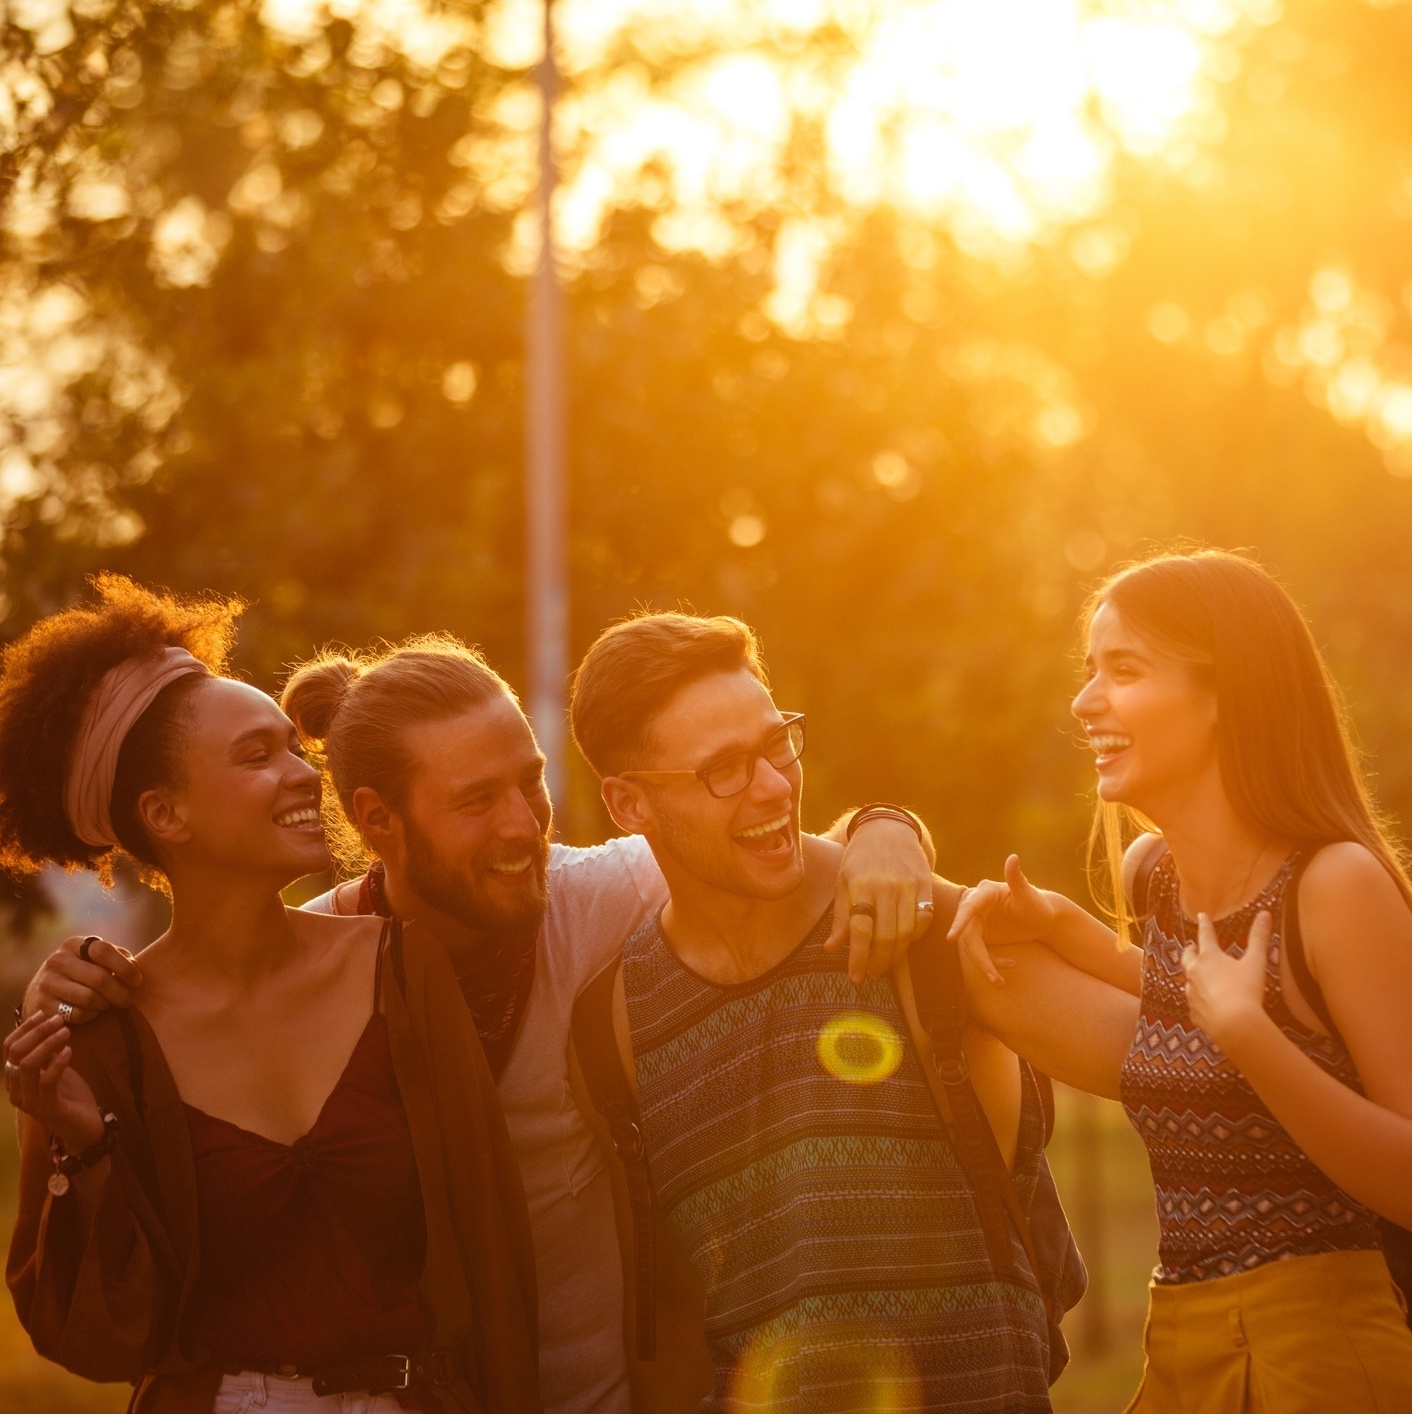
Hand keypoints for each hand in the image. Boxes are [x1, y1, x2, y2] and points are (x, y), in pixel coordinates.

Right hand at [3, 1013, 104, 1154]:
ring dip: (48, 1043)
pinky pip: (47, 1080)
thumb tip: (46, 1024)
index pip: (9, 1048)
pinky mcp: (48, 1108)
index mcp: (15, 1079)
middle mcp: (16, 1091)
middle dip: (37, 1032)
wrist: (85, 1126)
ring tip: (66, 1033)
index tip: (44, 1014)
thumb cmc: (70, 1096)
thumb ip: (47, 1053)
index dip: (25, 1028)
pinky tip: (70, 1051)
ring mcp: (30, 1101)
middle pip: (16, 1053)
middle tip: (59, 1021)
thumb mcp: (56, 1069)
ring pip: (28, 1065)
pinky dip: (58, 1062)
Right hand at [24, 934, 141, 1024]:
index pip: (103, 951)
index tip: (137, 981)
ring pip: (90, 998)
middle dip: (120, 993)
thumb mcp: (95, 958)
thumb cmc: (81, 971)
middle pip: (100, 978)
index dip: (125, 967)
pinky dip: (90, 1015)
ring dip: (105, 1004)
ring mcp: (47, 983)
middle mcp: (57, 960)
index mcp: (73, 945)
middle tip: (126, 1000)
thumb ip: (118, 958)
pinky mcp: (42, 1004)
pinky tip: (91, 1011)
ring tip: (107, 1004)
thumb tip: (135, 968)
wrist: (43, 989)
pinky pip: (77, 1014)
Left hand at [825, 818, 933, 982]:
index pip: (860, 930)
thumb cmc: (860, 859)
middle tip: (871, 973)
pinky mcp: (926, 885)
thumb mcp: (843, 881)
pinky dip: (916, 936)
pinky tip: (905, 942)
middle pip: (886, 936)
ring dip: (896, 955)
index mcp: (861, 885)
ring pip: (907, 932)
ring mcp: (909, 885)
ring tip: (886, 964)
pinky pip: (924, 920)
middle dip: (878, 962)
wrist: (888, 829)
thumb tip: (831, 949)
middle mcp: (887, 886)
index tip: (855, 976)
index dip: (857, 958)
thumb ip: (841, 916)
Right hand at [948, 856, 1056, 985]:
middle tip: (991, 975)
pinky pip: (980, 952)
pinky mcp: (981, 934)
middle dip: (978, 956)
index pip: (968, 908)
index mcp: (984, 892)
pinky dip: (992, 962)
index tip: (951, 938)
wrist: (1044, 918)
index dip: (959, 922)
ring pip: (972, 946)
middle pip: (968, 933)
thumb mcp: (1028, 894)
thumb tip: (1012, 857)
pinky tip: (1010, 965)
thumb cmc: (1038, 903)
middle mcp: (977, 906)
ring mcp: (977, 921)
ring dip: (984, 964)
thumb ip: (1017, 877)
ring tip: (999, 981)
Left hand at [1180, 910, 1274, 1052]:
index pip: (1205, 935)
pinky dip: (1197, 998)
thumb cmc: (1246, 990)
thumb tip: (1265, 913)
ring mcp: (1191, 993)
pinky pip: (1193, 1002)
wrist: (1234, 1025)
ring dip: (1192, 974)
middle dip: (1191, 950)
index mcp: (1209, 957)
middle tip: (1192, 947)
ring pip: (1188, 979)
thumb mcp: (1256, 962)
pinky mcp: (1193, 1012)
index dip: (1204, 924)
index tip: (1201, 916)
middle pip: (1188, 957)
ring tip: (1197, 973)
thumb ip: (1259, 937)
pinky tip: (1202, 1001)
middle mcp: (1195, 972)